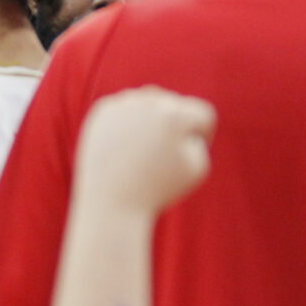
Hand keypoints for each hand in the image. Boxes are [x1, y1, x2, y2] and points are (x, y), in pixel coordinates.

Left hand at [73, 87, 215, 213]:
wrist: (111, 203)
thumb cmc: (158, 189)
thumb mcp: (196, 167)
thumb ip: (198, 132)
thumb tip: (175, 109)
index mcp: (175, 116)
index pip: (202, 114)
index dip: (202, 138)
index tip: (184, 161)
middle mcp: (148, 101)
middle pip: (176, 105)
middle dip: (173, 129)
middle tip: (159, 160)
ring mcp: (123, 103)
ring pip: (151, 103)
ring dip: (152, 123)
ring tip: (142, 153)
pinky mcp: (103, 109)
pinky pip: (128, 109)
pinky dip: (129, 125)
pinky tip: (124, 148)